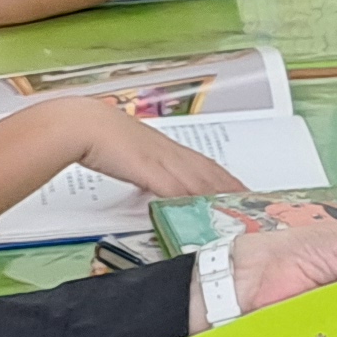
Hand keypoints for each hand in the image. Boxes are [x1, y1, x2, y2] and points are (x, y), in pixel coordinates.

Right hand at [58, 100, 243, 202]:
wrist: (81, 124)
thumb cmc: (98, 135)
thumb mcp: (127, 154)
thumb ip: (143, 169)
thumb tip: (149, 180)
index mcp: (165, 148)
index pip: (203, 165)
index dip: (224, 178)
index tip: (241, 190)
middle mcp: (169, 153)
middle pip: (210, 173)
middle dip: (232, 188)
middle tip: (254, 203)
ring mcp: (161, 161)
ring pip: (200, 180)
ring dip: (222, 195)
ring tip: (241, 209)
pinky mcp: (149, 170)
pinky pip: (177, 188)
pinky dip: (193, 200)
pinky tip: (205, 211)